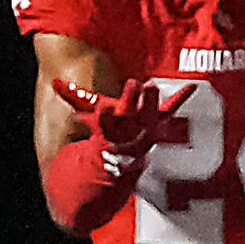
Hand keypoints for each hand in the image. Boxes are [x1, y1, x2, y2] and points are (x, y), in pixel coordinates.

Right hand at [51, 75, 196, 176]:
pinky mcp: (156, 125)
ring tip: (152, 85)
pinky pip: (170, 111)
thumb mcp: (85, 119)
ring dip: (151, 102)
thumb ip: (74, 98)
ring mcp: (144, 131)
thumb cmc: (102, 135)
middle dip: (131, 103)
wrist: (119, 162)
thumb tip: (53, 81)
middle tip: (135, 85)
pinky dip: (180, 98)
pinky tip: (191, 85)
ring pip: (148, 116)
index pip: (104, 125)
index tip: (104, 109)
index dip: (104, 118)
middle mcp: (127, 133)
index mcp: (108, 133)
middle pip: (128, 118)